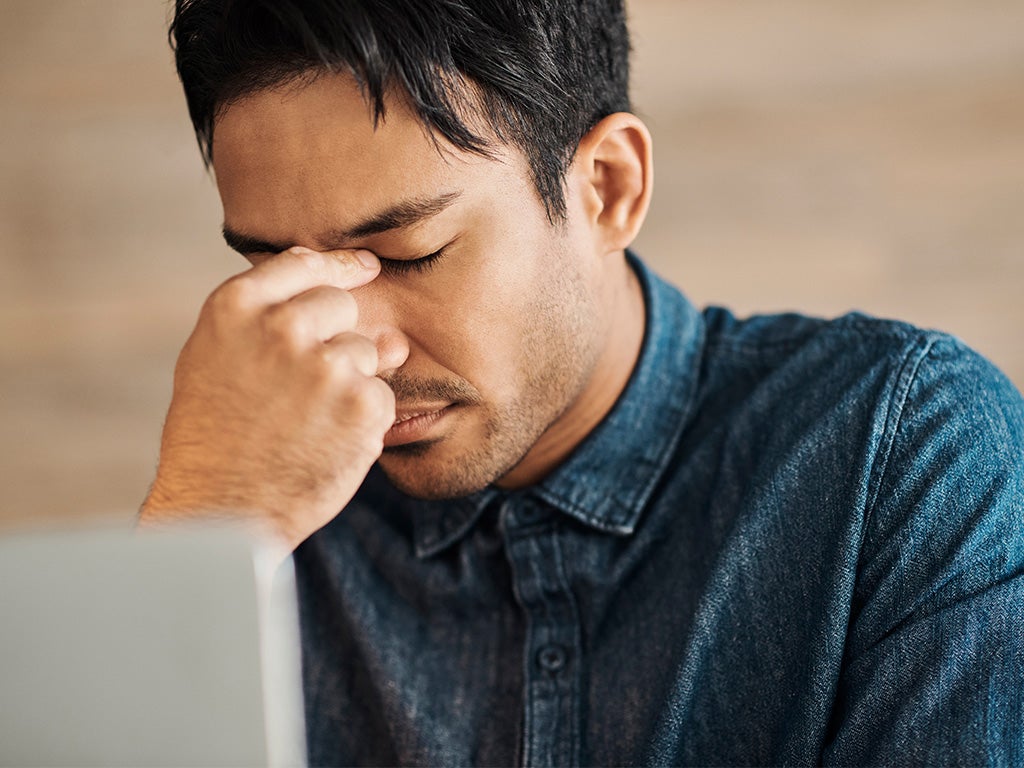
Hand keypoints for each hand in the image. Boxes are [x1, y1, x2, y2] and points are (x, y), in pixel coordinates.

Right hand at [140, 246, 398, 550]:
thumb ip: (269, 313)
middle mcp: (283, 327)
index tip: (365, 267)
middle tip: (305, 386)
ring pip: (367, 351)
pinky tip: (329, 441)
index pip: (304, 263)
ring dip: (350, 382)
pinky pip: (382, 394)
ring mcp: (327, 364)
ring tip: (308, 421)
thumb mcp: (213, 358)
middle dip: (336, 337)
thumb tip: (351, 281)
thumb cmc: (213, 437)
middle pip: (342, 305)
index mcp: (236, 308)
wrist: (221, 511)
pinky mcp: (362, 403)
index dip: (340, 265)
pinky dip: (365, 419)